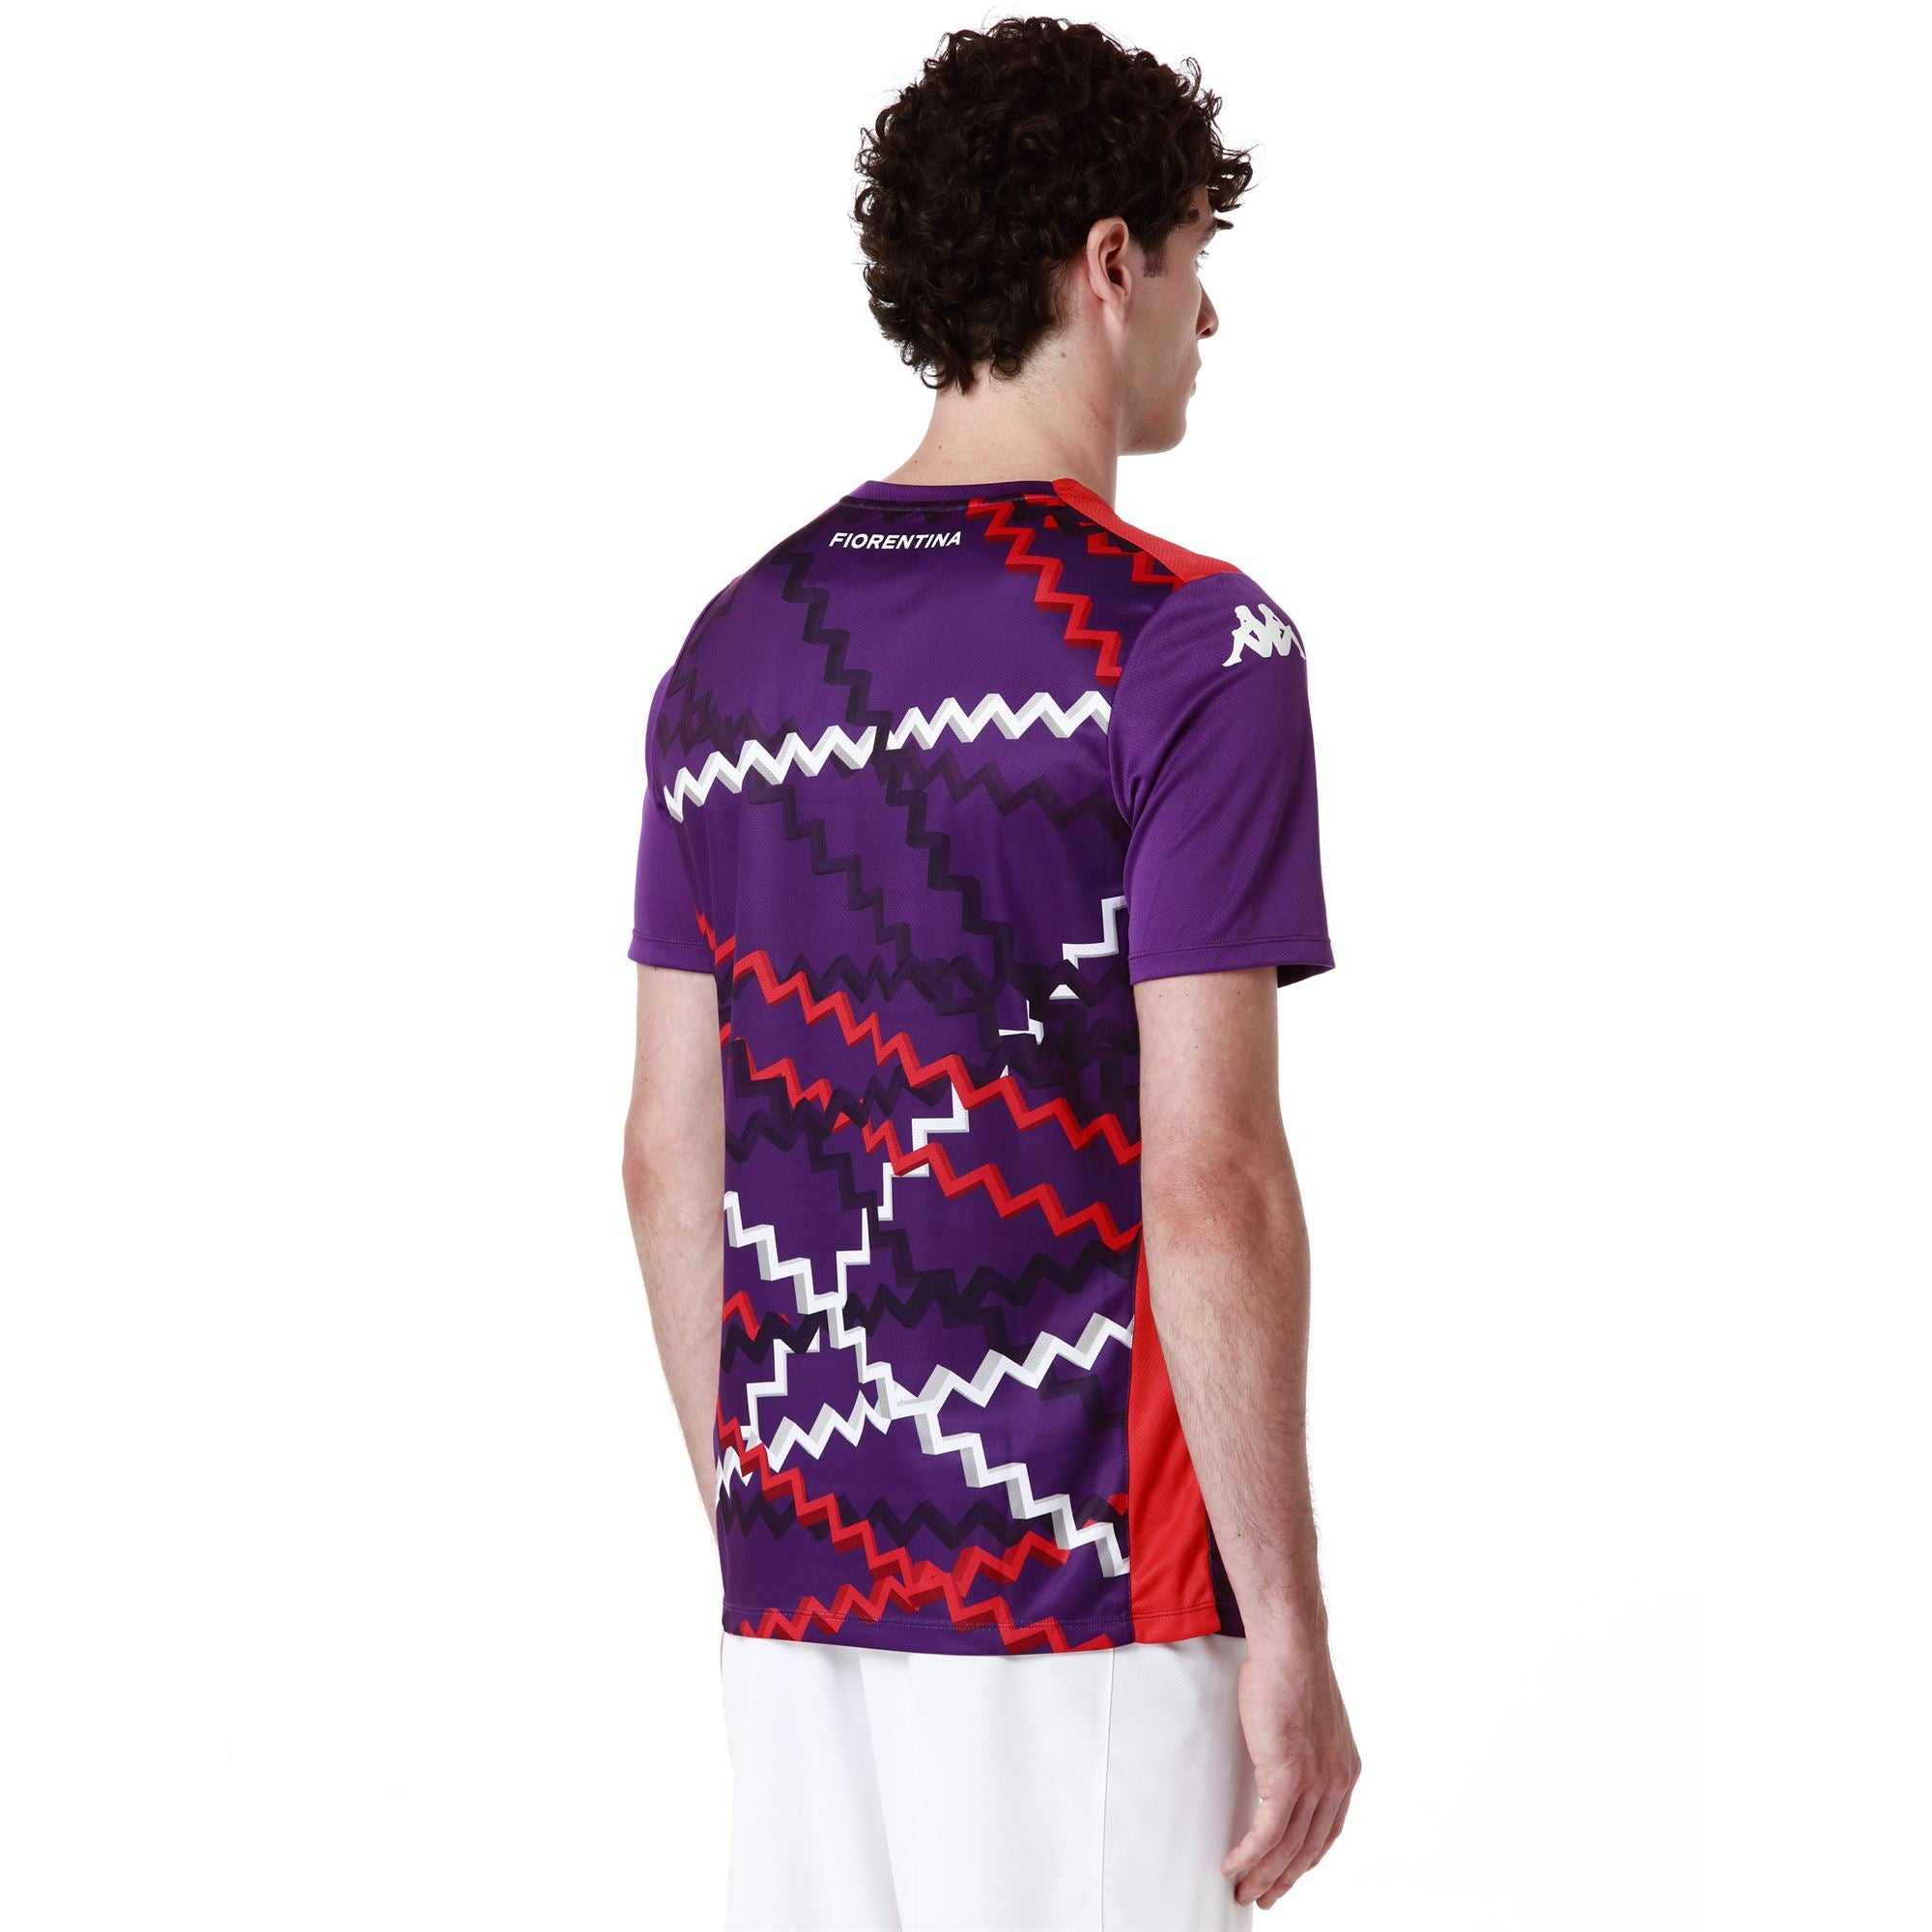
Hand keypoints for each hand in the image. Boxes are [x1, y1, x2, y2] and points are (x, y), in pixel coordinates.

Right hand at [1222, 1630, 1360, 1907]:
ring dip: (1262, 1875)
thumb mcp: (1308, 1719)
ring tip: (1242, 1891)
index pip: (1328, 1833)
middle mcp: (1336, 1783)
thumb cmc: (1291, 1670)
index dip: (1305, 1860)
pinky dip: (1249, 1854)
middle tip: (1262, 1897)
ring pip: (1287, 1848)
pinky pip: (1267, 1832)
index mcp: (1344, 1770)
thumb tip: (1281, 1760)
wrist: (1291, 1647)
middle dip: (1283, 1880)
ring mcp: (1314, 1783)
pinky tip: (1234, 1865)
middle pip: (1308, 1849)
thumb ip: (1303, 1749)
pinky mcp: (1287, 1778)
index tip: (1287, 1875)